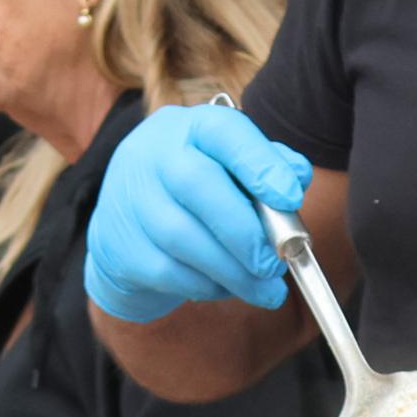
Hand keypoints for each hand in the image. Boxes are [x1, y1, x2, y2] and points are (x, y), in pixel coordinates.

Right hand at [82, 104, 310, 324]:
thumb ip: (267, 166)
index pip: (224, 131)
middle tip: (275, 264)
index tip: (290, 198)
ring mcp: (129, 199)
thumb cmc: (197, 191)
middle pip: (196, 184)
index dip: (259, 163)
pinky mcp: (120, 245)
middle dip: (243, 230)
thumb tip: (296, 178)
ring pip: (180, 237)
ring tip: (263, 289)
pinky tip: (226, 288)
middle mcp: (152, 154)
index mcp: (190, 127)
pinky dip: (205, 285)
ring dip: (231, 270)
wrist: (126, 221)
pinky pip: (167, 271)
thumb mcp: (230, 165)